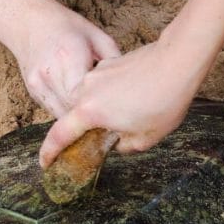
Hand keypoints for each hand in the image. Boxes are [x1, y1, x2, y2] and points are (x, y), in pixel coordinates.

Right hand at [13, 11, 119, 117]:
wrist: (27, 20)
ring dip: (78, 114)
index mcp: (69, 57)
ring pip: (62, 114)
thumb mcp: (97, 36)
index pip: (86, 97)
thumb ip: (114, 61)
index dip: (101, 106)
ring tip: (93, 108)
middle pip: (74, 110)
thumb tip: (128, 85)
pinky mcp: (32, 91)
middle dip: (91, 114)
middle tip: (109, 113)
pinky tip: (77, 101)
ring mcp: (37, 84)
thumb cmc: (66, 26)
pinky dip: (67, 109)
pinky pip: (53, 109)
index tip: (115, 107)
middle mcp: (49, 74)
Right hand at [39, 39, 199, 167]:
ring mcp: (96, 74)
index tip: (45, 163)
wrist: (179, 59)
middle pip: (74, 115)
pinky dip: (112, 95)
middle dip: (85, 128)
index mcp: (89, 112)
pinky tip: (137, 97)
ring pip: (89, 99)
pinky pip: (101, 85)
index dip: (50, 152)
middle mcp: (85, 90)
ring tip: (131, 114)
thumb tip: (116, 142)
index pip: (60, 135)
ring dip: (101, 110)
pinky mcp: (109, 64)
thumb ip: (123, 145)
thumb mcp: (145, 138)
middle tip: (104, 137)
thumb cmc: (164, 100)